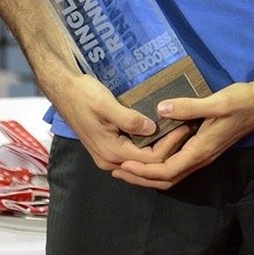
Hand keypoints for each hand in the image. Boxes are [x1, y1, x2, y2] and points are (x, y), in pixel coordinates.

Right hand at [42, 70, 190, 171]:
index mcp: (111, 152)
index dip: (170, 144)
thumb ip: (129, 119)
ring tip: (180, 129)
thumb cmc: (84, 95)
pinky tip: (163, 132)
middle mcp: (110, 160)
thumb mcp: (107, 105)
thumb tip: (152, 129)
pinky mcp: (109, 147)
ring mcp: (108, 156)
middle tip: (188, 128)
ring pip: (142, 161)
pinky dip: (150, 146)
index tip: (186, 126)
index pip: (150, 159)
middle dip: (169, 148)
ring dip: (161, 149)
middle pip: (147, 163)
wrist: (65, 91)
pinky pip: (135, 154)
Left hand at [110, 72, 253, 189]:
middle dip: (140, 178)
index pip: (167, 171)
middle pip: (166, 180)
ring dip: (148, 175)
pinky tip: (150, 156)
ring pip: (172, 175)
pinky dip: (159, 167)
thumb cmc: (242, 101)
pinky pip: (177, 165)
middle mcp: (201, 157)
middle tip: (116, 172)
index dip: (143, 171)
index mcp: (202, 150)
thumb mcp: (217, 102)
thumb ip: (189, 107)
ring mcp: (204, 154)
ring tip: (127, 167)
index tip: (123, 165)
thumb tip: (160, 109)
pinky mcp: (204, 147)